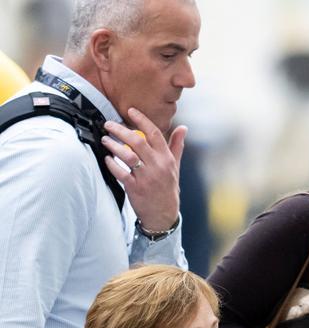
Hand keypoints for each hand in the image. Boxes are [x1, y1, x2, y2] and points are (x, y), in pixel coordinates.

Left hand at [102, 108, 184, 231]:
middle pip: (137, 141)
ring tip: (105, 140)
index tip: (131, 111)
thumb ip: (177, 146)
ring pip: (127, 155)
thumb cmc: (168, 188)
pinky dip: (112, 164)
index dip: (142, 119)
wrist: (164, 214)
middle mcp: (158, 166)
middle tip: (109, 125)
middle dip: (121, 130)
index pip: (155, 133)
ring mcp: (146, 177)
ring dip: (113, 145)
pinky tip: (107, 158)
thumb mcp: (175, 167)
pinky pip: (120, 172)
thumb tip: (183, 128)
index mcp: (167, 159)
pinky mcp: (135, 188)